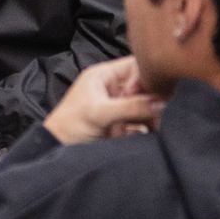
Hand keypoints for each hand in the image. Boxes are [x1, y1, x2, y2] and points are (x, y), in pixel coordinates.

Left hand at [45, 57, 165, 146]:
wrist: (56, 153)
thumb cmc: (67, 128)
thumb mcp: (99, 113)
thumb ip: (130, 106)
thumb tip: (160, 102)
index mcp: (104, 76)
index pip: (136, 65)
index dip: (150, 75)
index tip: (157, 91)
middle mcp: (113, 90)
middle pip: (145, 87)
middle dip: (155, 98)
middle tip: (163, 111)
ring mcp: (118, 109)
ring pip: (146, 106)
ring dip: (155, 115)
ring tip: (159, 125)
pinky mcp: (122, 128)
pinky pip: (144, 124)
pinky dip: (151, 128)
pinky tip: (155, 133)